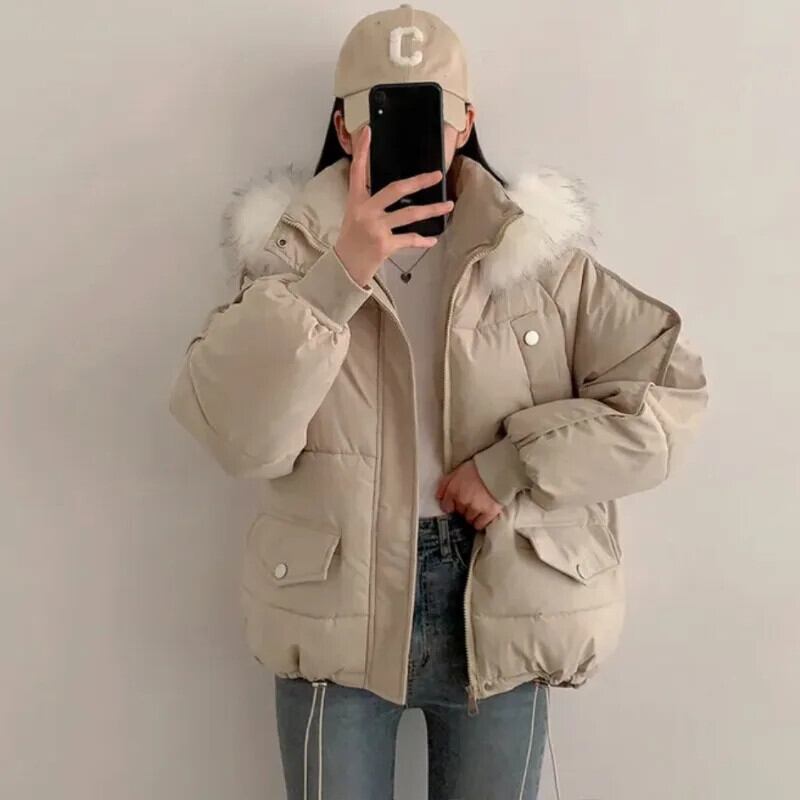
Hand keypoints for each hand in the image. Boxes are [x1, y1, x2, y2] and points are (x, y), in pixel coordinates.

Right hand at [333, 124, 454, 286]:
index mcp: (356, 201)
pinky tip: (433, 239)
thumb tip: (395, 192)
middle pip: (395, 189)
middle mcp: (366, 211)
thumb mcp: (354, 215)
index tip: (368, 131)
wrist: (344, 267)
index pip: (358, 170)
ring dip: (432, 210)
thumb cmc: (352, 241)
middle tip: (437, 175)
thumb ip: (370, 202)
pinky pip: (409, 240)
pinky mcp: (384, 245)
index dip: (363, 150)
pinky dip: (422, 240)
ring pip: (409, 215)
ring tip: (448, 205)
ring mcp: (376, 228)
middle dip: (419, 181)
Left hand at [436, 459, 503, 530]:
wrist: (498, 468)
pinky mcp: (488, 513)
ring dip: (471, 515)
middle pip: (459, 512)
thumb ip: (445, 484)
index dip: (450, 506)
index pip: (446, 507)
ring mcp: (475, 508)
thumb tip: (438, 497)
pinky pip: (479, 525)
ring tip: (478, 507)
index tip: (455, 504)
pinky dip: (480, 522)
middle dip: (463, 508)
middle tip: (470, 501)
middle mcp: (462, 501)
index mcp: (453, 490)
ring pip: (468, 519)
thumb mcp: (457, 471)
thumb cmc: (477, 468)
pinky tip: (482, 516)